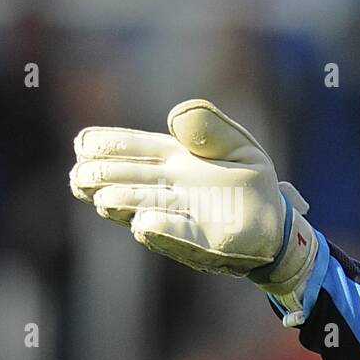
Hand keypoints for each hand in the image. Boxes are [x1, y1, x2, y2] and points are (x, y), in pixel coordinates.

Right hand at [70, 99, 315, 296]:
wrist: (278, 223)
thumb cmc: (250, 182)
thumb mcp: (238, 146)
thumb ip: (210, 129)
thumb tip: (176, 116)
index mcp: (172, 161)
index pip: (131, 149)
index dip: (106, 146)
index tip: (84, 145)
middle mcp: (168, 190)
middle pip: (126, 180)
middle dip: (103, 178)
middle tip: (81, 176)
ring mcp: (181, 217)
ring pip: (143, 208)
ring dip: (125, 203)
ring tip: (106, 199)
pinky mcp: (205, 243)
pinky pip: (181, 236)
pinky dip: (164, 229)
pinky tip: (145, 223)